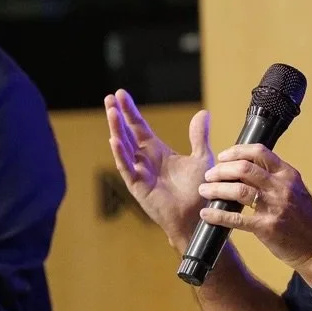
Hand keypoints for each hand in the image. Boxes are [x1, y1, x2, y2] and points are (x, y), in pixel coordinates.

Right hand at [107, 89, 213, 249]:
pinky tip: (115, 140)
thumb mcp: (202, 158)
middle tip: (109, 98)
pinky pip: (127, 168)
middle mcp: (145, 160)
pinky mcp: (139, 187)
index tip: (120, 94)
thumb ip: (198, 136)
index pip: (139, 127)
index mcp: (158, 152)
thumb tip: (202, 113)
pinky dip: (121, 154)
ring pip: (124, 148)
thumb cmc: (200, 191)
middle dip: (118, 116)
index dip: (130, 111)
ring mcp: (140, 173)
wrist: (200, 217)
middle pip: (127, 133)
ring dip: (117, 130)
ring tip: (111, 112)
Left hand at [197, 144, 311, 274]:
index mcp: (288, 175)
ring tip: (204, 190)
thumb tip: (248, 168)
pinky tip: (206, 215)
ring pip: (238, 190)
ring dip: (216, 189)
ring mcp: (275, 207)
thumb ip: (276, 179)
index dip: (236, 151)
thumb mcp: (296, 191)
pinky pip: (236, 219)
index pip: (259, 152)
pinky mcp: (267, 228)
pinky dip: (217, 215)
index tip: (223, 156)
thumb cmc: (306, 222)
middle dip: (221, 170)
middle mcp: (282, 187)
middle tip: (209, 175)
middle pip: (244, 168)